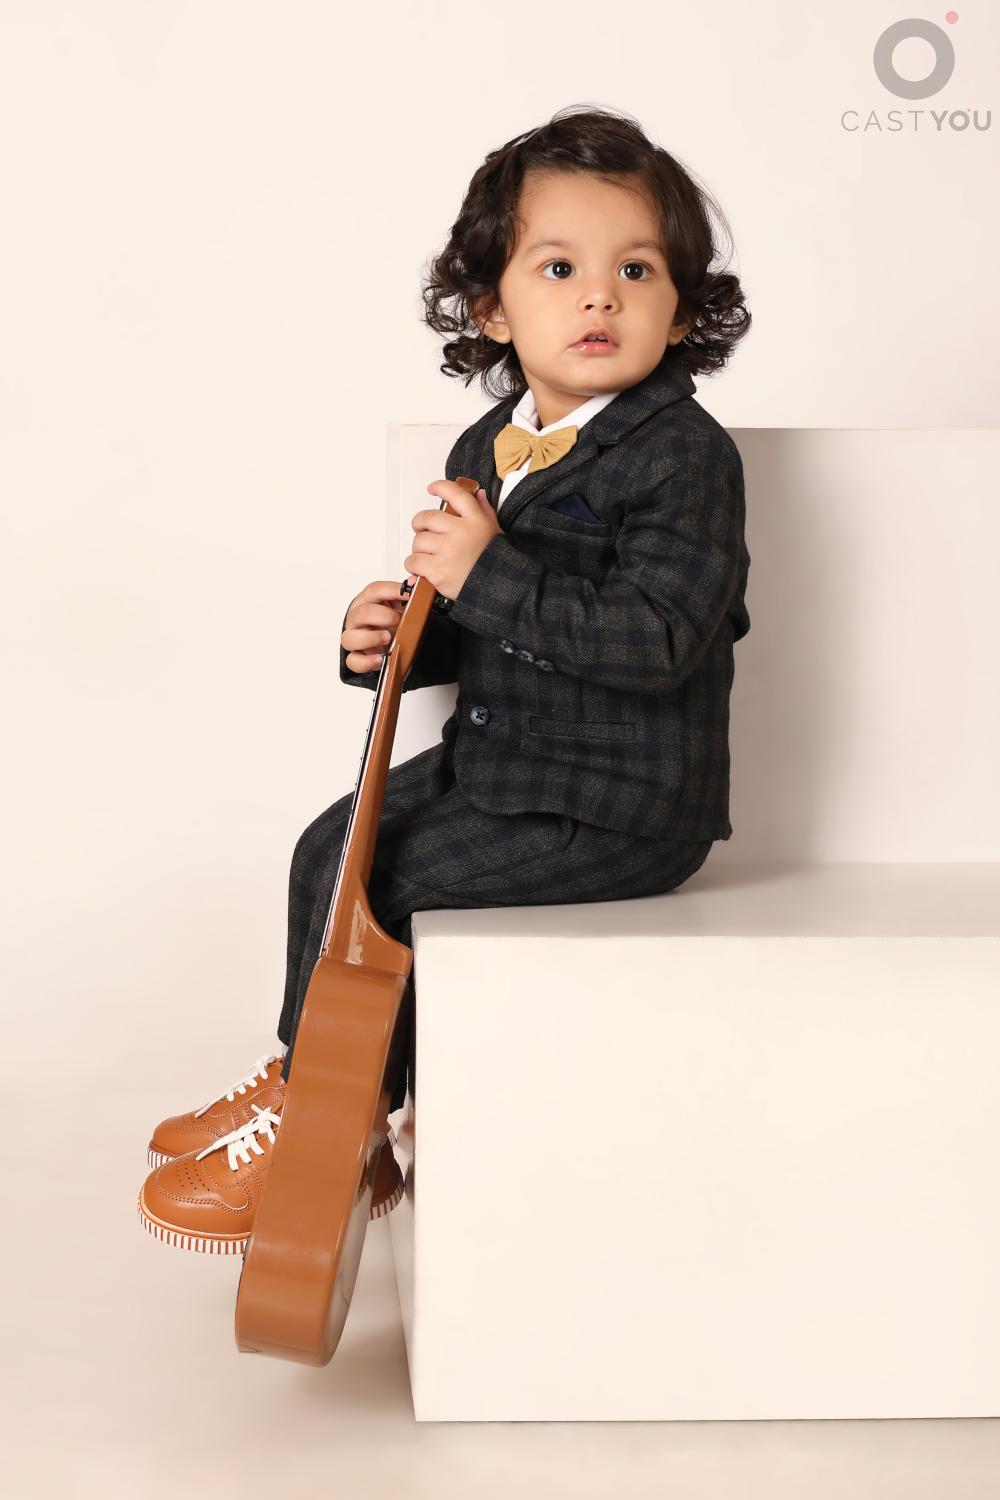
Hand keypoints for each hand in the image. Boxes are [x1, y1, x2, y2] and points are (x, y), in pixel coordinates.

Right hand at [341, 580, 407, 672]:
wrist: (388, 643)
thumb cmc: (392, 622)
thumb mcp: (399, 606)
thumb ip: (405, 596)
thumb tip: (415, 583)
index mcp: (368, 601)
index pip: (374, 590)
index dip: (392, 590)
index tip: (409, 594)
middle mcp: (357, 618)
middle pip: (361, 613)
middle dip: (383, 616)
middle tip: (399, 620)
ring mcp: (355, 638)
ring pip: (350, 638)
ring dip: (370, 638)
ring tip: (387, 638)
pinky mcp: (356, 657)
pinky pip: (353, 661)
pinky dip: (366, 661)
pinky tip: (380, 659)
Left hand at [403, 480, 500, 597]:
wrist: (498, 588)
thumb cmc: (495, 562)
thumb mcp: (494, 531)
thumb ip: (485, 511)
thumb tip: (477, 494)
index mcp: (476, 520)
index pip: (455, 494)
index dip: (440, 487)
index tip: (432, 488)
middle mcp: (461, 532)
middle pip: (427, 518)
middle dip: (420, 524)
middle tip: (423, 532)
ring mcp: (448, 550)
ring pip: (418, 541)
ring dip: (419, 549)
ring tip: (428, 556)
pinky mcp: (438, 569)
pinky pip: (413, 561)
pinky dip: (413, 565)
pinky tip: (422, 569)